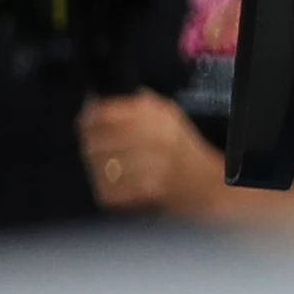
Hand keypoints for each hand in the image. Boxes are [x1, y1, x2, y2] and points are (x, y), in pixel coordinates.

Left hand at [79, 90, 221, 213]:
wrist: (208, 184)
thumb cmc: (181, 150)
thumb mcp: (166, 115)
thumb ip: (133, 104)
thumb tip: (93, 103)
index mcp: (158, 116)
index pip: (106, 113)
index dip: (89, 117)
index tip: (85, 121)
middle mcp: (157, 137)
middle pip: (98, 140)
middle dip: (90, 145)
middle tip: (91, 148)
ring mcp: (155, 165)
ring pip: (102, 166)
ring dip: (97, 169)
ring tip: (105, 168)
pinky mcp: (153, 190)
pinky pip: (111, 190)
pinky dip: (108, 189)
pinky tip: (115, 185)